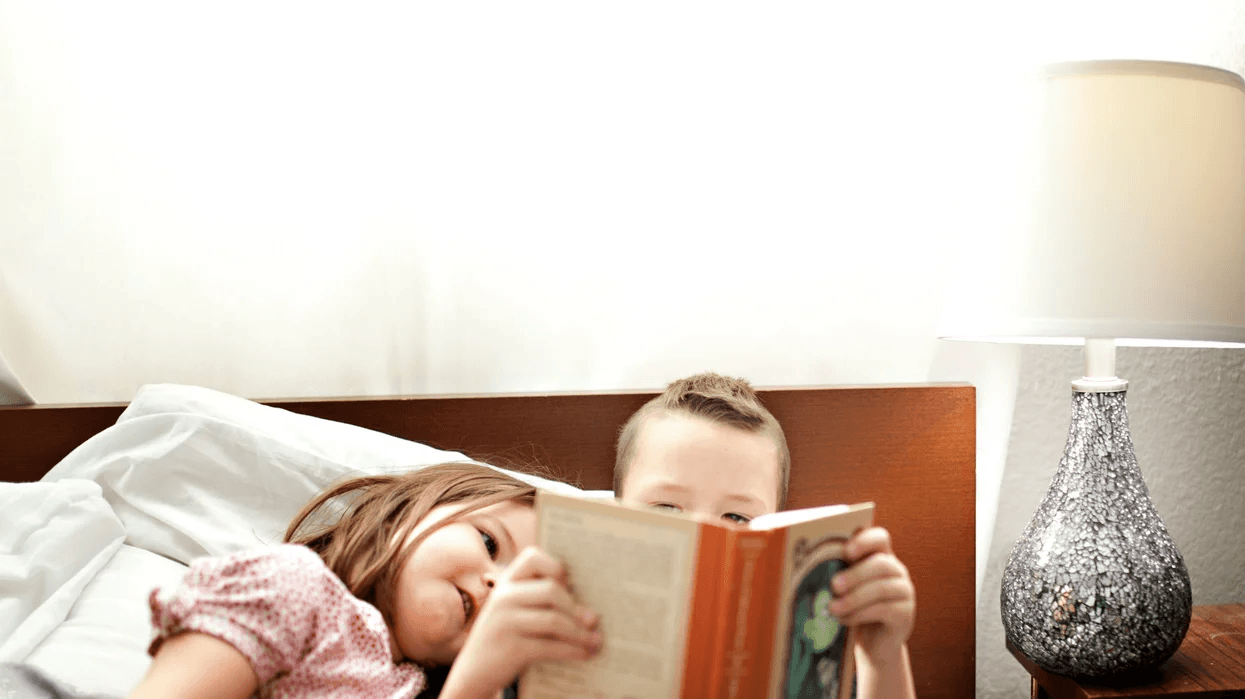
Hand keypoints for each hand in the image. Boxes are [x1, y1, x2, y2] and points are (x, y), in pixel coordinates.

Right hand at [439, 547, 601, 698]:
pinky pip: (551, 646)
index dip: (556, 568)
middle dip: (576, 607)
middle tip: (594, 620)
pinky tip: (585, 654)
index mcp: (505, 583)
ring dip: (581, 633)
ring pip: (554, 620)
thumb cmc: (503, 638)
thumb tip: (588, 608)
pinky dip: (573, 651)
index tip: (569, 586)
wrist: (473, 672)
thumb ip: (538, 600)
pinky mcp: (511, 648)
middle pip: (551, 591)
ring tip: (596, 641)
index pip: (533, 557)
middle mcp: (503, 597)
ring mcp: (505, 622)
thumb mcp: (513, 611)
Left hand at [828, 527, 914, 666]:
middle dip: (855, 574)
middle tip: (834, 586)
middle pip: (881, 564)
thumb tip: (810, 568)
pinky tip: (844, 620)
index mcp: (881, 557)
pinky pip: (885, 610)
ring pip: (882, 588)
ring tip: (833, 608)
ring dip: (854, 598)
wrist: (872, 644)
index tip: (846, 551)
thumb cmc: (854, 609)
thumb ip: (837, 574)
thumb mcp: (846, 588)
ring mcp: (904, 592)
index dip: (865, 541)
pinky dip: (860, 614)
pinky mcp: (905, 615)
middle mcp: (897, 571)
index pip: (880, 538)